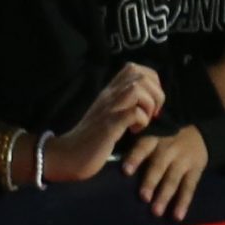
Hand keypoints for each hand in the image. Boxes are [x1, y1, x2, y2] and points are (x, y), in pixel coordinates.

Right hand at [41, 63, 164, 183]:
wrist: (68, 155)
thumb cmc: (90, 139)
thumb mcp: (107, 114)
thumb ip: (121, 103)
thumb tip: (145, 101)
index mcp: (109, 92)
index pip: (135, 69)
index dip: (151, 81)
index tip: (149, 101)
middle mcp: (108, 95)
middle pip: (141, 76)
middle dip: (156, 94)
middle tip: (152, 112)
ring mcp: (108, 109)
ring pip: (138, 88)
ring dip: (149, 105)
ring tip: (144, 120)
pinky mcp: (109, 125)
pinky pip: (134, 112)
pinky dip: (141, 121)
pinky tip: (134, 131)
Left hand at [121, 125, 207, 220]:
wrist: (199, 130)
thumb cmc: (163, 136)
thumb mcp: (150, 132)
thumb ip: (134, 144)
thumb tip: (105, 157)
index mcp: (153, 138)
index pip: (142, 148)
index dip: (135, 158)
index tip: (126, 171)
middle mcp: (168, 148)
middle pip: (159, 166)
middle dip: (151, 182)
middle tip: (143, 198)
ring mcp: (184, 159)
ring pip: (173, 179)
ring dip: (165, 196)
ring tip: (157, 212)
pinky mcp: (196, 169)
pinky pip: (190, 187)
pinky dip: (184, 202)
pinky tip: (178, 216)